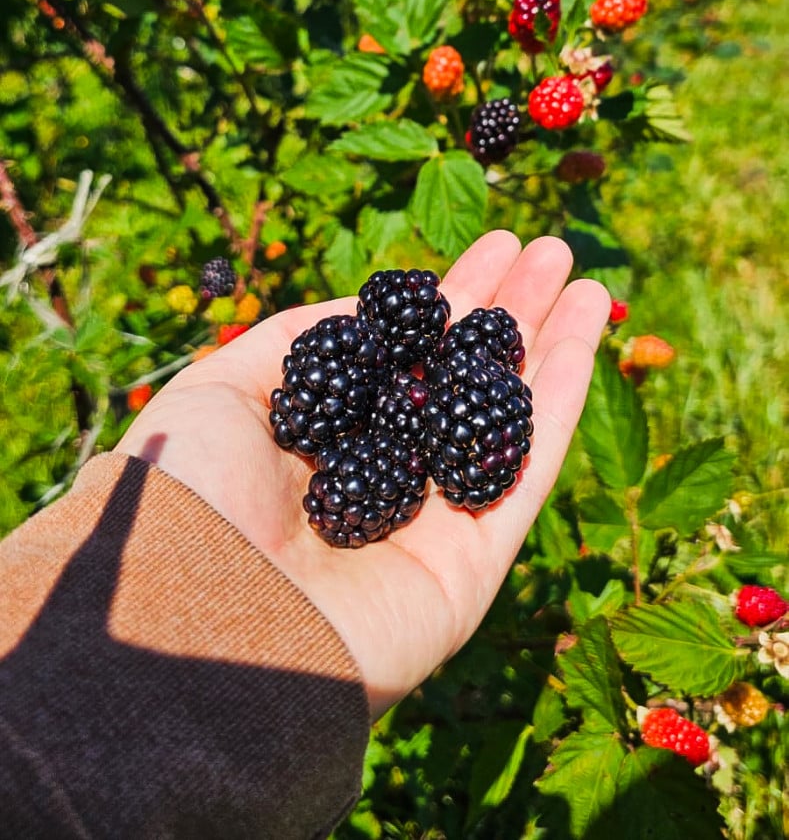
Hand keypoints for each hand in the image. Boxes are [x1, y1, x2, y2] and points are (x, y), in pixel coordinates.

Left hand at [117, 232, 609, 717]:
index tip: (491, 248)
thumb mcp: (219, 390)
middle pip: (462, 378)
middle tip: (551, 249)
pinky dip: (561, 399)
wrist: (201, 619)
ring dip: (550, 346)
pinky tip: (585, 336)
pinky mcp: (473, 561)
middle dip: (507, 312)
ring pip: (506, 416)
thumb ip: (297, 343)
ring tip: (589, 279)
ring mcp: (431, 519)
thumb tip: (362, 310)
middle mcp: (383, 474)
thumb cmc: (193, 496)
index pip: (404, 356)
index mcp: (326, 437)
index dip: (448, 300)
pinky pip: (528, 467)